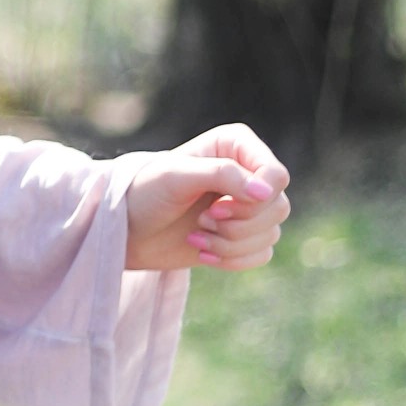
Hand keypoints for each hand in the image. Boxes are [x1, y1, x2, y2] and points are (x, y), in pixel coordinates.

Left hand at [123, 121, 290, 273]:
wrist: (127, 229)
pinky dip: (232, 259)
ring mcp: (248, 206)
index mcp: (237, 145)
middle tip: (203, 219)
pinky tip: (202, 251)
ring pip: (271, 233)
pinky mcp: (243, 236)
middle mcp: (249, 173)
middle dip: (238, 223)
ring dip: (230, 243)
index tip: (216, 206)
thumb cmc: (145, 192)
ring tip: (196, 234)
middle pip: (278, 207)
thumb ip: (223, 175)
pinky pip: (262, 254)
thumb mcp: (178, 175)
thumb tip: (267, 192)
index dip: (254, 199)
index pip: (276, 176)